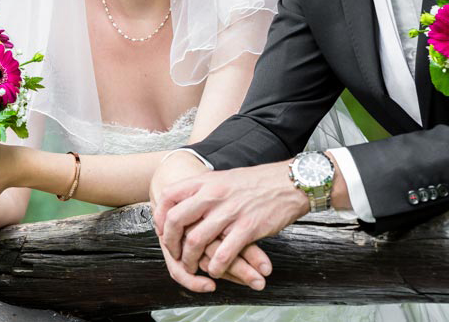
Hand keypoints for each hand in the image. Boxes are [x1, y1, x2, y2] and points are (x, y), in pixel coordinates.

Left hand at [153, 161, 308, 290]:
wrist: (288, 183)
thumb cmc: (256, 182)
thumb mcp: (224, 178)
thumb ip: (203, 189)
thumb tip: (182, 203)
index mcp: (207, 181)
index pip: (169, 196)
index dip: (160, 216)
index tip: (162, 229)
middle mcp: (214, 195)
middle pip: (176, 220)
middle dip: (170, 242)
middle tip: (175, 252)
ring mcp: (230, 212)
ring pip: (195, 241)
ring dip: (190, 260)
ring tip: (192, 266)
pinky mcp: (247, 228)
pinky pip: (222, 254)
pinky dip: (215, 267)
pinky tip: (216, 270)